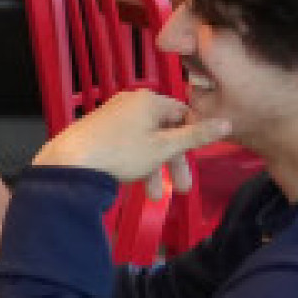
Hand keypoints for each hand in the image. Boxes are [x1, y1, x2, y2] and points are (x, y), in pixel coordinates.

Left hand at [29, 90, 232, 182]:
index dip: (194, 136)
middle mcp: (131, 102)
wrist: (69, 163)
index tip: (197, 158)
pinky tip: (134, 183)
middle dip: (174, 162)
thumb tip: (227, 122)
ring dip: (154, 168)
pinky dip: (135, 163)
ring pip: (144, 141)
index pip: (183, 113)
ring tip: (153, 196)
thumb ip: (196, 137)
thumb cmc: (121, 152)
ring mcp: (112, 115)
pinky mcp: (98, 131)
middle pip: (164, 131)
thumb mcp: (164, 148)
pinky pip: (125, 144)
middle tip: (182, 189)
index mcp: (150, 100)